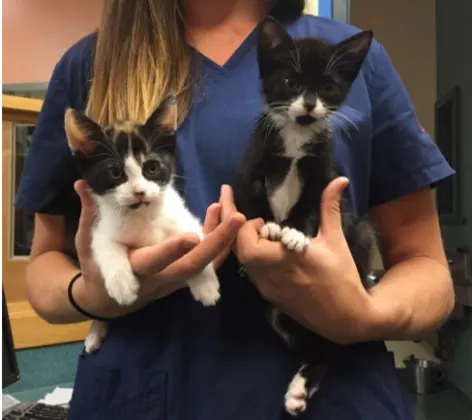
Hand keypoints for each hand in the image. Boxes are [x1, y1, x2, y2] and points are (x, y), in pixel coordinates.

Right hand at [74, 180, 245, 307]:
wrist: (108, 298)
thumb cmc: (96, 266)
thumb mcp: (88, 242)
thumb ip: (89, 214)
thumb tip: (82, 184)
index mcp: (134, 268)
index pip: (155, 261)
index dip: (172, 250)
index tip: (191, 237)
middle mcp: (160, 278)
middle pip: (193, 266)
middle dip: (216, 243)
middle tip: (236, 218)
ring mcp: (175, 281)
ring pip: (205, 267)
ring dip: (223, 242)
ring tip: (236, 215)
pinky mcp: (183, 278)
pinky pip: (206, 264)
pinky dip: (217, 243)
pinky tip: (221, 217)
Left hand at [219, 180, 375, 344]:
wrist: (346, 319)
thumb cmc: (342, 278)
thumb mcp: (336, 241)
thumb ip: (330, 209)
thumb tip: (339, 180)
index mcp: (284, 261)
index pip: (247, 247)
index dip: (245, 228)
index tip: (260, 218)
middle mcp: (270, 276)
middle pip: (238, 253)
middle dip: (234, 229)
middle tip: (237, 209)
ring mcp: (267, 288)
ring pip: (241, 262)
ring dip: (241, 242)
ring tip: (248, 224)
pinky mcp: (269, 296)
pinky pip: (251, 272)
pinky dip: (251, 255)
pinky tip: (260, 245)